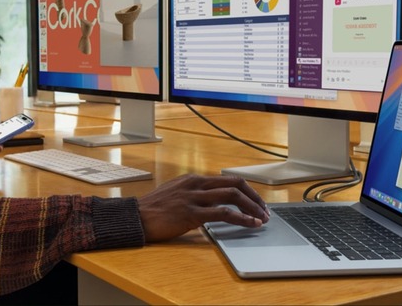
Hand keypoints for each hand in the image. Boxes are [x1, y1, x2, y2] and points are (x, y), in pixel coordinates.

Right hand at [138, 174, 268, 242]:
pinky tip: (250, 224)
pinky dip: (241, 218)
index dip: (247, 190)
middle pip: (235, 184)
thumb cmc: (154, 209)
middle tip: (265, 210)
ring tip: (262, 218)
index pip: (228, 180)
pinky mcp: (192, 213)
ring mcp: (194, 197)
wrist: (136, 217)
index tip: (256, 202)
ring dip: (252, 207)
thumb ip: (195, 194)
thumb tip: (213, 202)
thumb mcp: (176, 193)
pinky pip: (223, 213)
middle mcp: (196, 184)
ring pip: (232, 196)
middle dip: (254, 197)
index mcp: (194, 179)